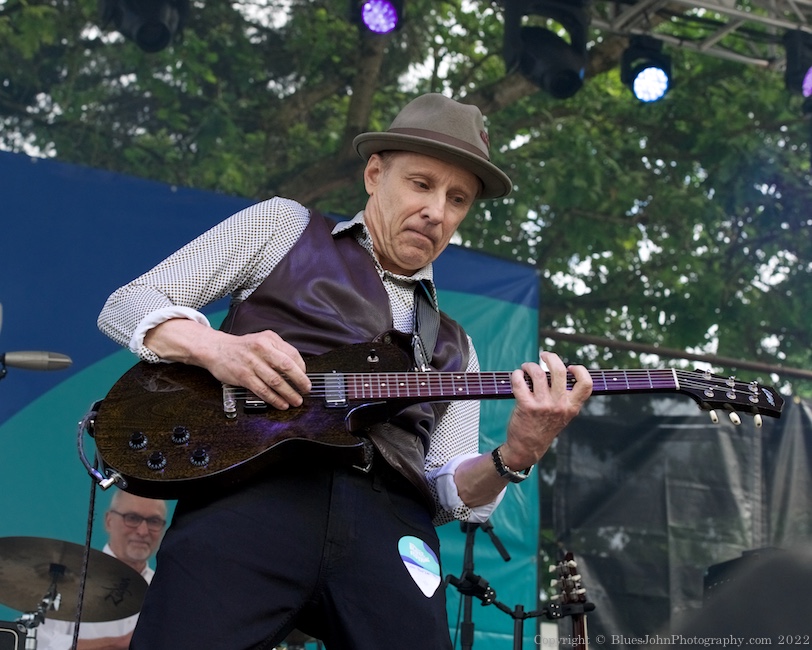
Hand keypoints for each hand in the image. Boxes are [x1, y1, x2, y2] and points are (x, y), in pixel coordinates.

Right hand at [203, 329, 311, 409]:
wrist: (215, 349)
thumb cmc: (242, 347)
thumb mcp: (262, 340)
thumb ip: (278, 350)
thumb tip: (297, 368)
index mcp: (269, 339)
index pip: (292, 353)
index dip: (302, 368)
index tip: (305, 377)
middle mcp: (261, 349)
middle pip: (286, 367)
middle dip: (300, 381)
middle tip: (306, 390)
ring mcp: (252, 363)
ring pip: (275, 381)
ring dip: (289, 393)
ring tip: (296, 400)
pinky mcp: (243, 376)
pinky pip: (262, 390)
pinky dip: (274, 399)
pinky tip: (281, 403)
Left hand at [499, 351, 591, 469]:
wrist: (527, 448)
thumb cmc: (544, 427)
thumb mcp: (562, 415)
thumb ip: (565, 397)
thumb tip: (558, 370)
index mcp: (572, 406)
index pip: (586, 384)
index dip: (580, 370)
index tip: (570, 367)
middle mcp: (559, 405)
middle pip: (559, 370)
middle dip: (550, 357)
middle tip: (544, 355)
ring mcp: (543, 405)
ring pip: (537, 373)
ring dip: (530, 366)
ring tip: (526, 368)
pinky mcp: (526, 406)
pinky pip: (520, 382)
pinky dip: (517, 375)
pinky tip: (517, 376)